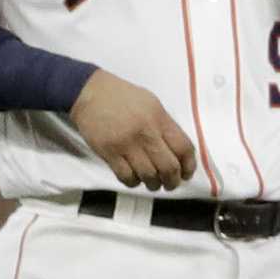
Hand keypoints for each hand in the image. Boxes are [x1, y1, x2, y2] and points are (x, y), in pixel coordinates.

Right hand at [73, 71, 199, 190]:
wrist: (90, 93)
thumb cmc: (124, 97)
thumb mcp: (153, 104)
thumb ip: (166, 126)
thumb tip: (178, 151)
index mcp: (160, 119)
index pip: (184, 148)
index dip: (189, 165)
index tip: (186, 173)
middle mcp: (146, 133)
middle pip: (168, 167)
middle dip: (173, 181)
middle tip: (170, 183)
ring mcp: (126, 145)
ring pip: (148, 176)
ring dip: (154, 184)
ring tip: (153, 183)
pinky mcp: (108, 153)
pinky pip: (126, 177)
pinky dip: (134, 182)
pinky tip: (135, 178)